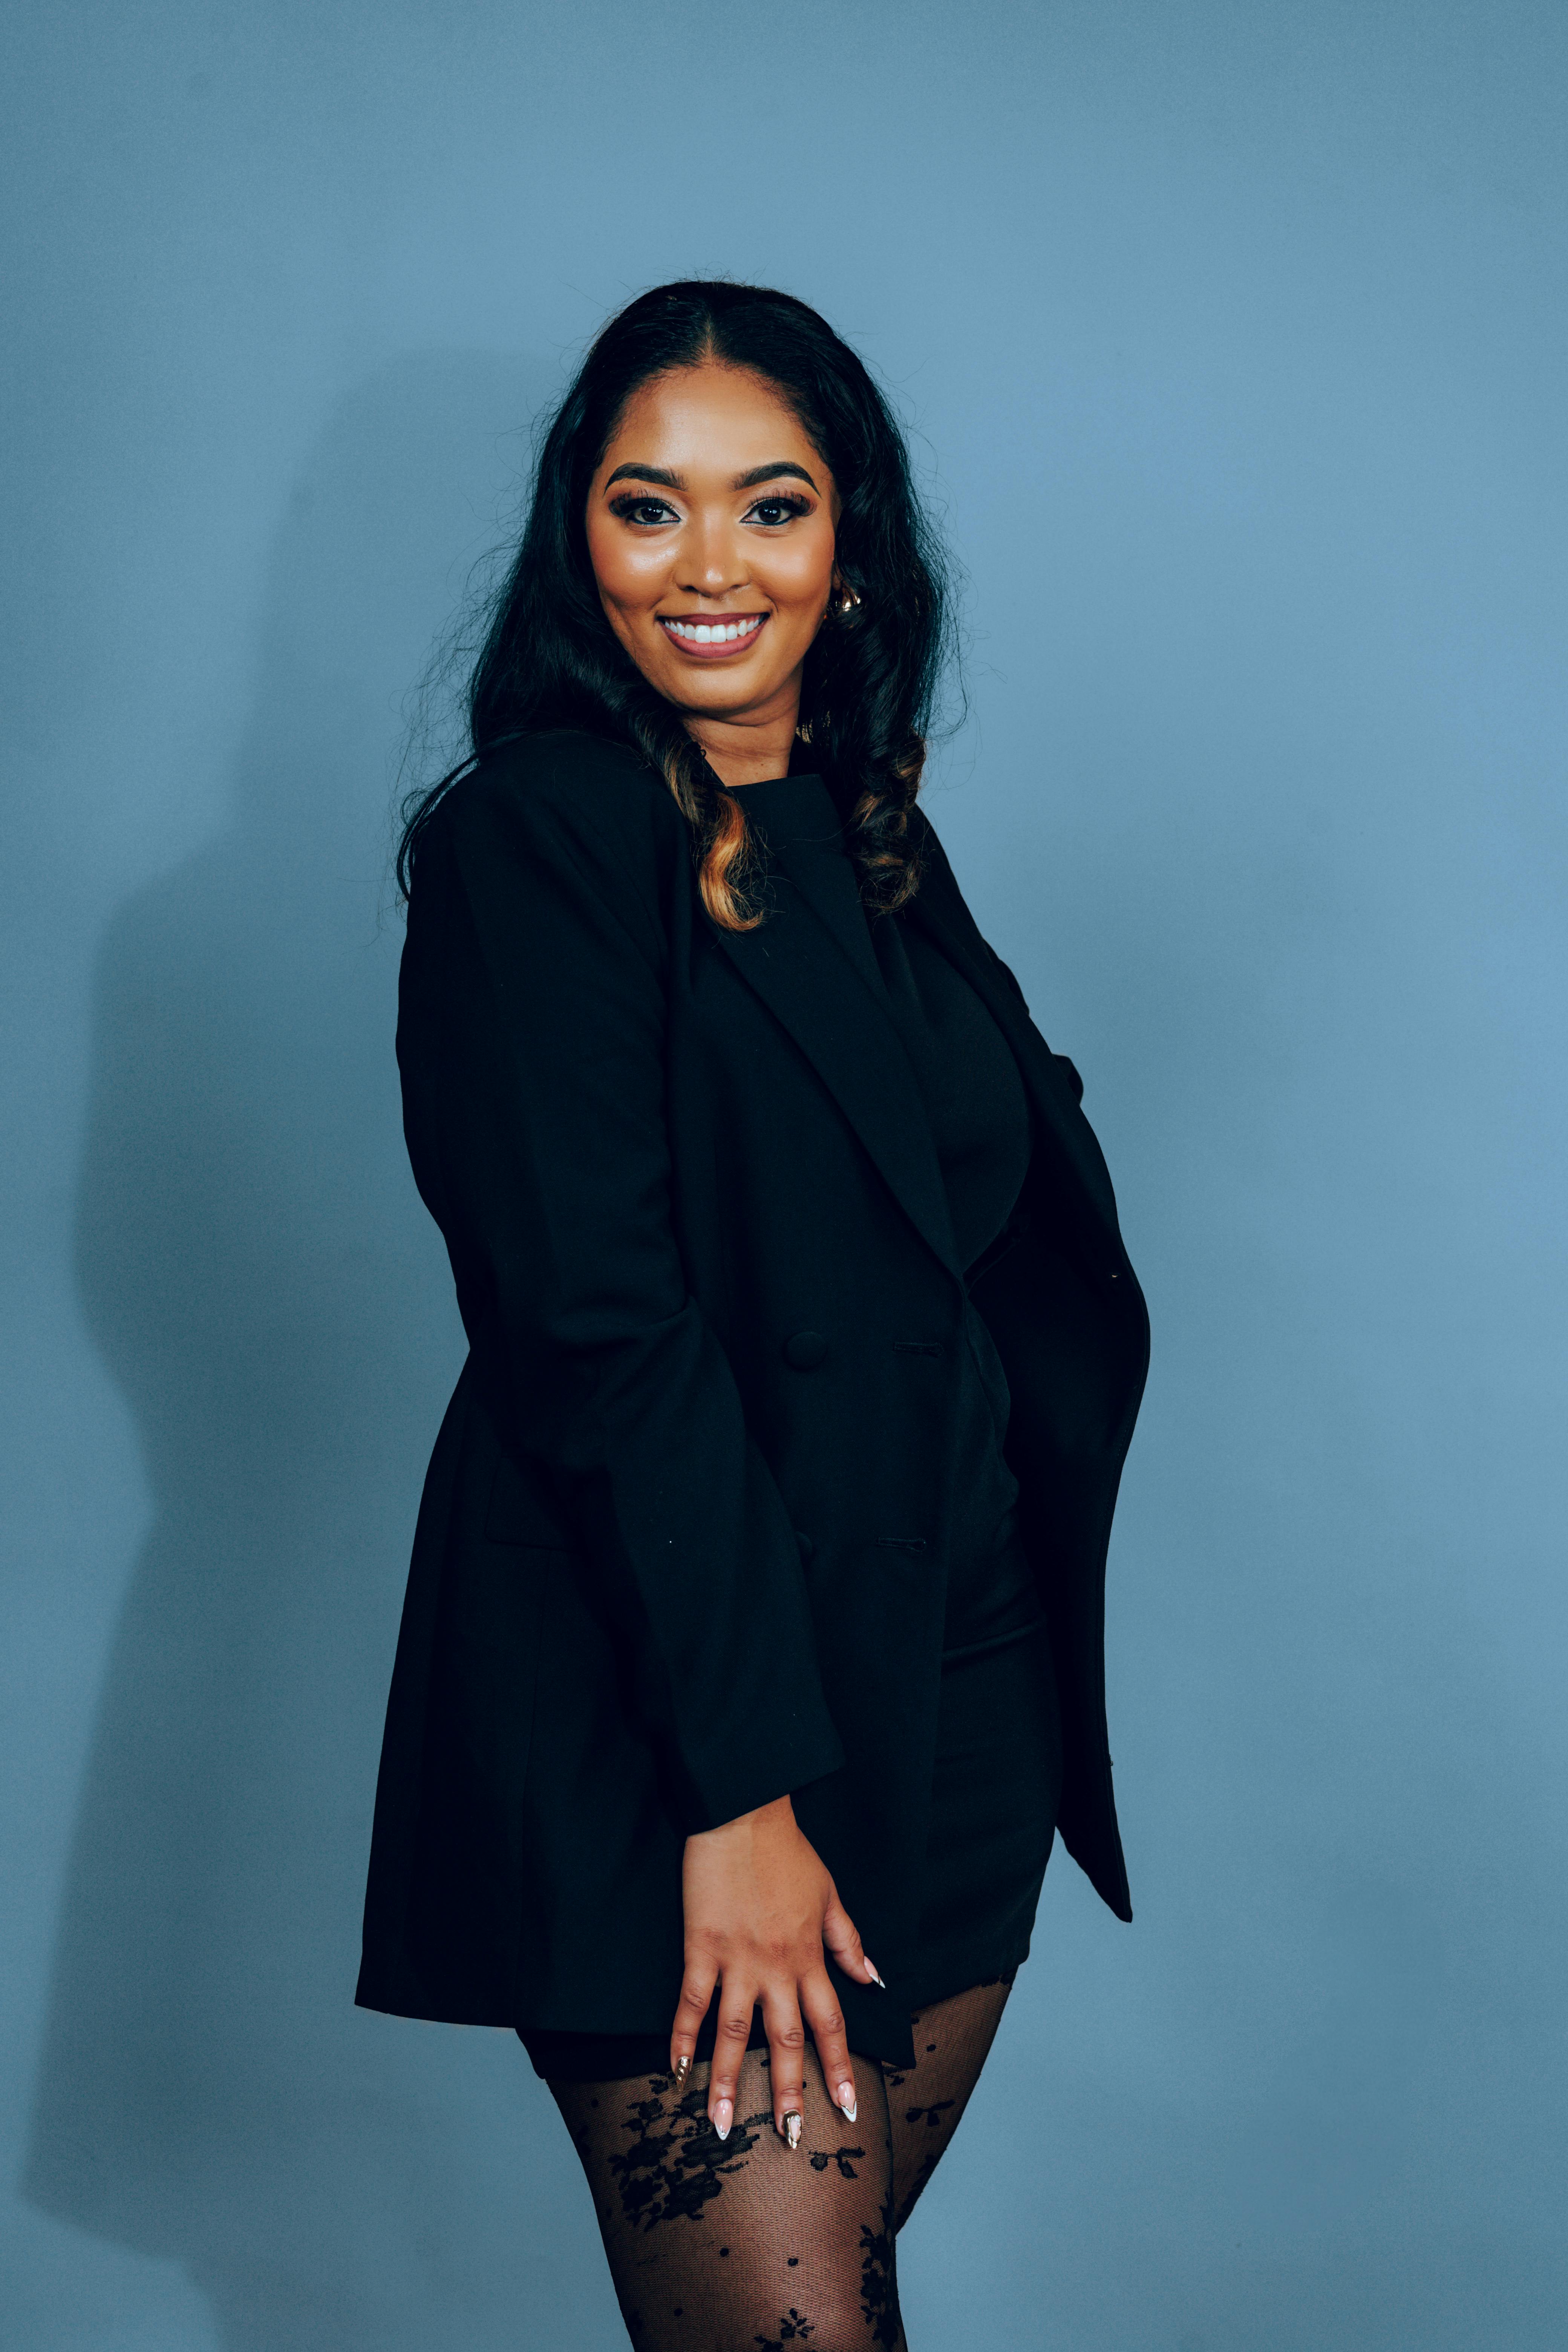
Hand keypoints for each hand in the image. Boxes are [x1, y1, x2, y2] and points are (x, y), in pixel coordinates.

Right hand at [673, 1795, 881, 2145]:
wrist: (743, 1813)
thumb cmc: (787, 1852)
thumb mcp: (829, 1895)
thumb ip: (848, 1942)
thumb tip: (872, 1979)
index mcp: (809, 1956)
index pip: (830, 2023)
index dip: (839, 2067)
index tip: (846, 2107)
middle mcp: (776, 1967)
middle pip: (785, 2040)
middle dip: (787, 2092)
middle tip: (786, 2138)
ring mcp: (736, 1960)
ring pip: (734, 2033)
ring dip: (728, 2082)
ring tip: (721, 2126)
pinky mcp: (700, 1947)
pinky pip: (691, 2001)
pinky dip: (682, 2035)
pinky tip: (675, 2070)